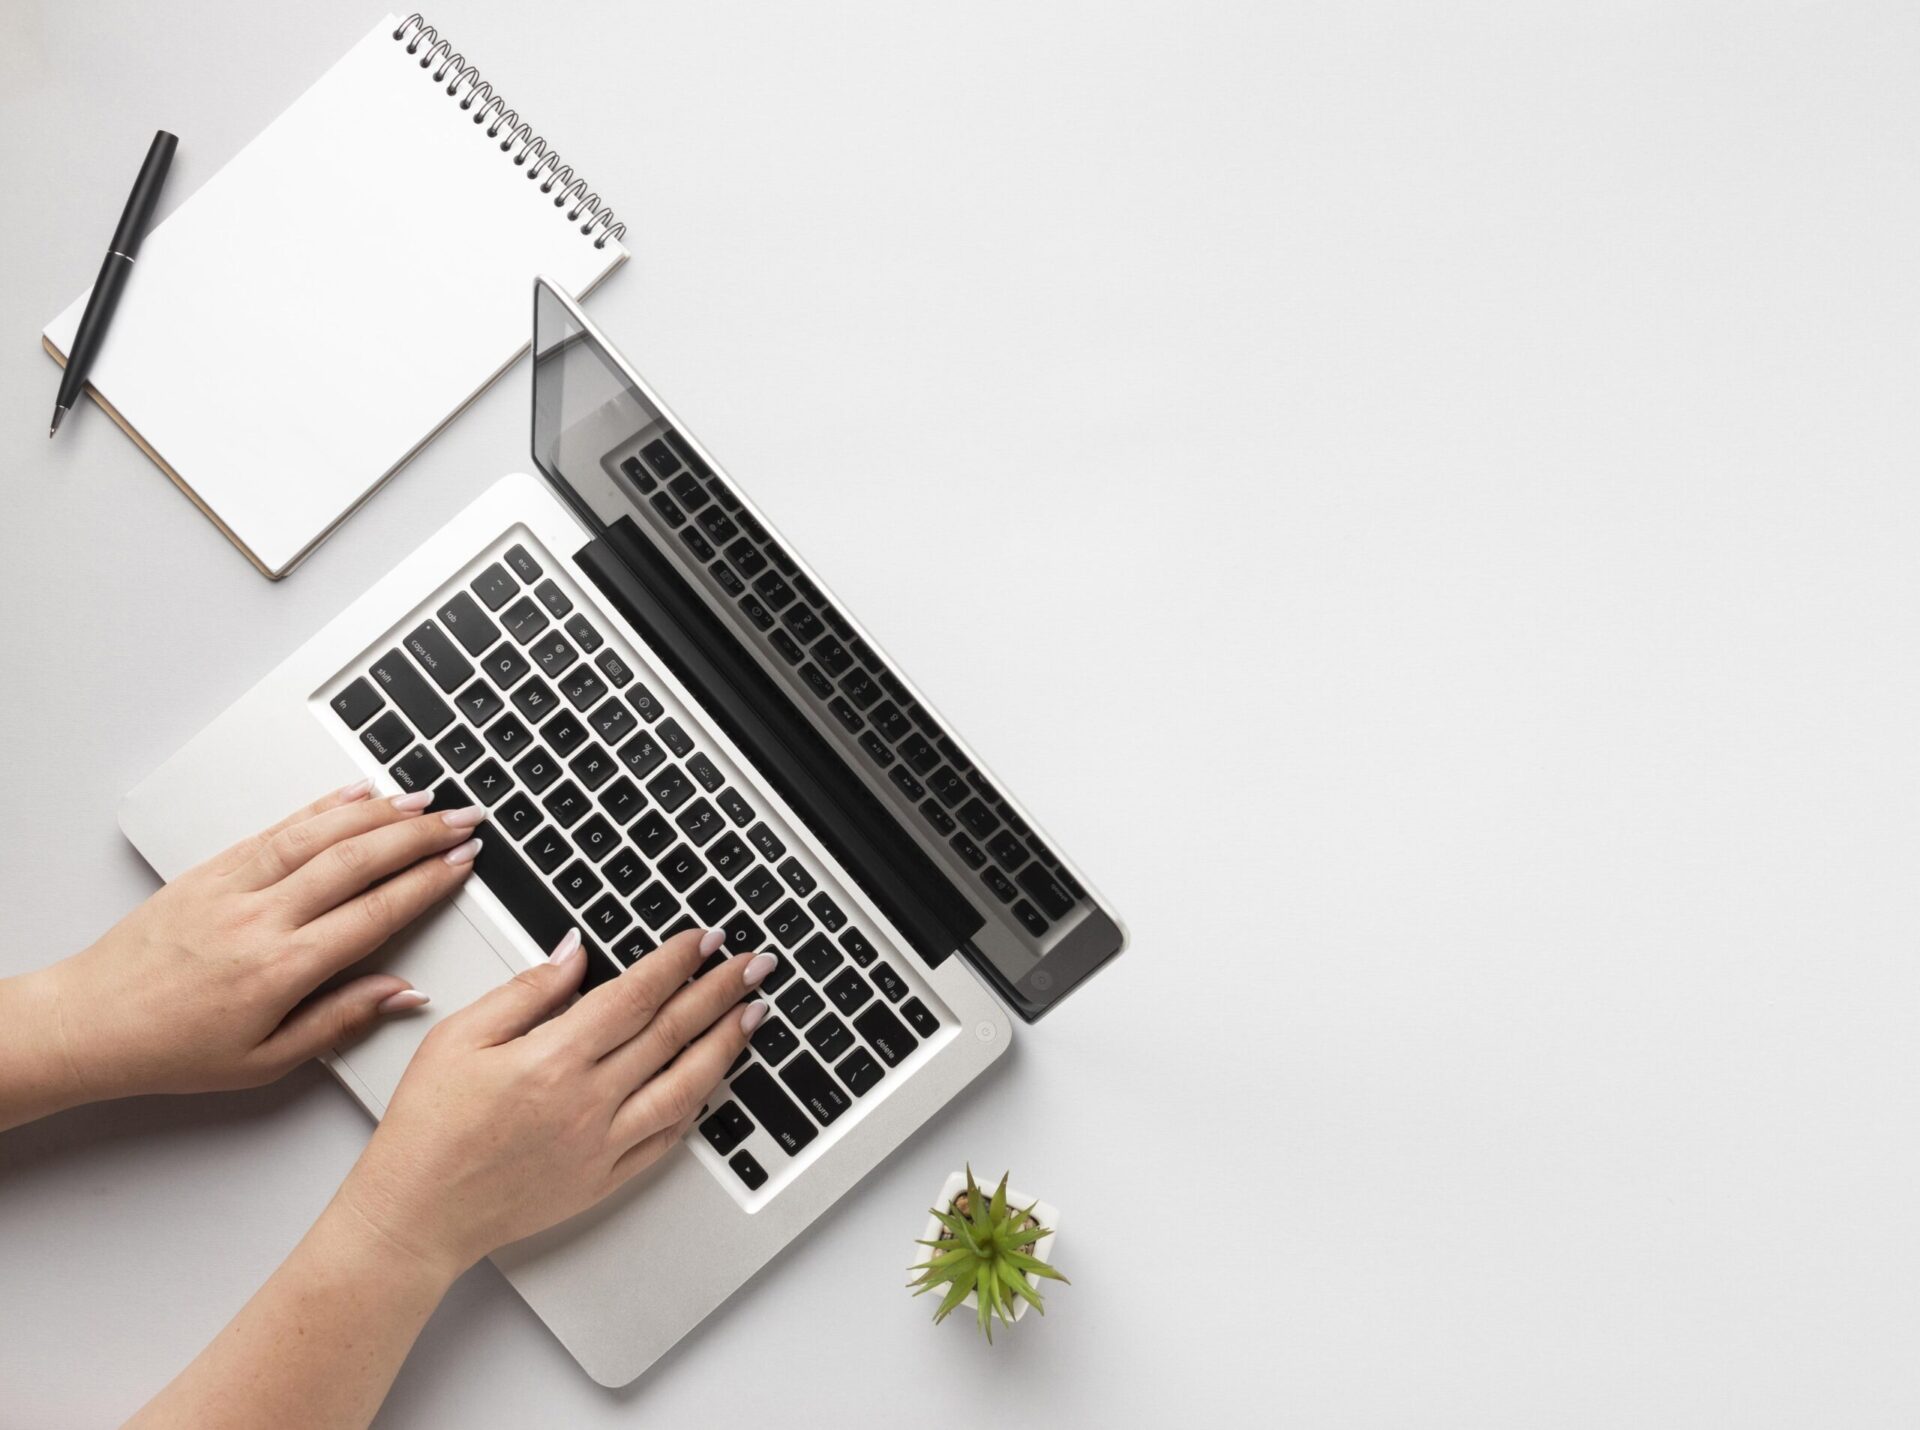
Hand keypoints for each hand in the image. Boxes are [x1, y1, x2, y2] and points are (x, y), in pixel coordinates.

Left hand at [0, 781, 484, 1126]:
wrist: (90, 1022)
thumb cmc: (173, 1048)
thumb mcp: (266, 1061)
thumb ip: (341, 1022)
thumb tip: (403, 993)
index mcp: (281, 969)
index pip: (375, 913)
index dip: (427, 883)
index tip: (462, 864)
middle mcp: (261, 918)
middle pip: (357, 861)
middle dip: (420, 836)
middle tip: (464, 821)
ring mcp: (234, 885)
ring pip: (320, 834)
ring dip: (380, 812)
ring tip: (424, 800)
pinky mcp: (212, 868)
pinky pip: (278, 827)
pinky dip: (323, 806)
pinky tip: (356, 793)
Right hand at [333, 926, 775, 1275]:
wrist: (415, 1215)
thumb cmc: (426, 1128)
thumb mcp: (458, 1037)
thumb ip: (526, 990)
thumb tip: (576, 953)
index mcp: (553, 1059)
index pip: (636, 995)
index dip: (678, 962)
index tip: (706, 939)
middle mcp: (588, 1102)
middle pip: (672, 1034)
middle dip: (721, 992)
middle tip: (754, 966)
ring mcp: (602, 1145)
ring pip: (684, 1086)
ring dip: (725, 1046)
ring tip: (752, 1016)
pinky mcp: (603, 1180)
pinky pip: (665, 1138)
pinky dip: (694, 1106)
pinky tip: (711, 1083)